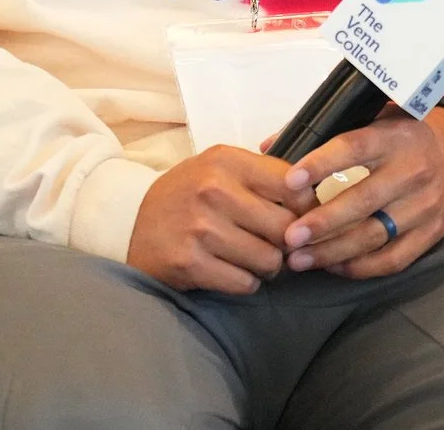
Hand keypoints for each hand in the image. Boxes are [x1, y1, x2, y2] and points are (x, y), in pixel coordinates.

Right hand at [127, 144, 311, 293]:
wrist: (129, 221)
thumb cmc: (185, 195)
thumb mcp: (218, 168)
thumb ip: (262, 175)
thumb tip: (314, 198)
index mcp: (225, 160)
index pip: (293, 184)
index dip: (306, 206)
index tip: (300, 216)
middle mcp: (214, 190)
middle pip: (286, 227)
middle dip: (287, 242)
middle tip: (275, 244)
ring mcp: (201, 228)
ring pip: (269, 260)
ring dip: (266, 265)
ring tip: (250, 257)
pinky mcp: (191, 263)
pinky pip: (245, 283)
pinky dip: (244, 282)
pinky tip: (230, 270)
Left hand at [280, 106, 443, 278]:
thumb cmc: (404, 133)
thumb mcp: (374, 116)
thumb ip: (324, 130)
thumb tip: (269, 146)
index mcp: (393, 137)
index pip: (354, 149)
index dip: (321, 164)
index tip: (289, 181)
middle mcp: (411, 171)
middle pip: (362, 201)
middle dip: (322, 222)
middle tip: (288, 237)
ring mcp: (424, 206)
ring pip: (375, 236)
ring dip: (333, 252)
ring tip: (299, 260)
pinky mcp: (432, 233)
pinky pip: (394, 259)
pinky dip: (361, 267)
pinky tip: (333, 267)